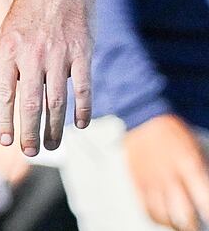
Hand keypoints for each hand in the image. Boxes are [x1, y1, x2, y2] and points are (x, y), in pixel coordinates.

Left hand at [0, 0, 93, 154]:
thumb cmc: (27, 11)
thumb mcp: (3, 35)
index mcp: (8, 50)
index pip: (3, 92)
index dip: (3, 119)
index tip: (4, 141)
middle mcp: (32, 54)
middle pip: (30, 102)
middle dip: (29, 132)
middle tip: (29, 152)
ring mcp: (59, 54)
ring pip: (56, 100)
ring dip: (55, 128)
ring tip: (52, 146)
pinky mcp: (83, 52)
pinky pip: (84, 87)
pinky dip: (83, 108)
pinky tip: (80, 125)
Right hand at [125, 113, 208, 230]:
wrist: (142, 119)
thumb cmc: (172, 132)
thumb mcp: (195, 148)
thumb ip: (201, 172)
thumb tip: (205, 195)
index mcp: (188, 164)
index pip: (204, 199)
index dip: (208, 212)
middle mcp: (169, 175)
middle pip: (183, 213)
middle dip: (193, 226)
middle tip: (196, 227)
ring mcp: (151, 180)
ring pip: (164, 215)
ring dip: (175, 225)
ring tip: (180, 225)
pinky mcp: (137, 181)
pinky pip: (146, 208)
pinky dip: (156, 218)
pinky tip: (163, 218)